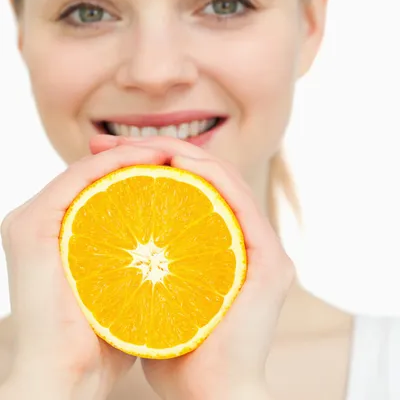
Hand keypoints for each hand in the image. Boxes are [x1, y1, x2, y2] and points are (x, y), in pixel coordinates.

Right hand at [1, 143, 168, 399]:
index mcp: (54, 232)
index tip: (173, 167)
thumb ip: (137, 261)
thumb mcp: (123, 287)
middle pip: (92, 175)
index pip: (98, 188)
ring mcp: (30, 220)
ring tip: (170, 152)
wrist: (65, 379)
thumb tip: (176, 243)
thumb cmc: (101, 341)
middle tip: (171, 152)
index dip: (135, 170)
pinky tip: (152, 160)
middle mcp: (35, 220)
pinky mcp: (32, 225)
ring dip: (131, 154)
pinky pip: (80, 179)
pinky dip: (117, 164)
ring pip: (88, 170)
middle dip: (134, 158)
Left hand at [91, 135, 293, 399]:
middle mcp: (247, 242)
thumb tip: (102, 240)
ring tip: (142, 145)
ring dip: (185, 155)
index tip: (106, 156)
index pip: (191, 190)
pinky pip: (238, 202)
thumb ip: (141, 267)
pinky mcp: (270, 260)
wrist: (210, 397)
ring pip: (225, 181)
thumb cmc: (176, 351)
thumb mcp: (150, 296)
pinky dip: (210, 174)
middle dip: (159, 153)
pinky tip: (178, 160)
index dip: (153, 164)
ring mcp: (262, 249)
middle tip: (111, 145)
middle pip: (206, 179)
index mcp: (222, 247)